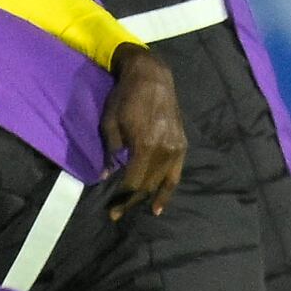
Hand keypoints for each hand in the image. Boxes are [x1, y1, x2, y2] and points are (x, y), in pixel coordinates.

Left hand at [100, 43, 184, 216]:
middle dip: (132, 202)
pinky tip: (159, 204)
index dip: (122, 200)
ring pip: (163, 183)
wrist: (152, 77)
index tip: (111, 212)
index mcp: (145, 146)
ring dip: (150, 199)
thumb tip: (107, 176)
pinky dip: (167, 190)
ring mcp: (177, 148)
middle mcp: (165, 150)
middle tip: (117, 212)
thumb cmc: (124, 98)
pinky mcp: (183, 144)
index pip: (133, 183)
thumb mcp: (109, 124)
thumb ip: (109, 152)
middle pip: (148, 186)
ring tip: (138, 212)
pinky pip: (176, 174)